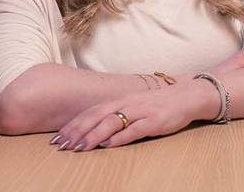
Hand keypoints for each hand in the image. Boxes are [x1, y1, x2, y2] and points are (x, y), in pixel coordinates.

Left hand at [50, 81, 213, 151]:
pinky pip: (134, 129)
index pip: (90, 112)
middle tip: (62, 145)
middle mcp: (127, 103)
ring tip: (80, 147)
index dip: (72, 124)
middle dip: (77, 131)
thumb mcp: (132, 105)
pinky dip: (120, 137)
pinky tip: (108, 145)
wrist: (186, 96)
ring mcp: (141, 111)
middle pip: (96, 116)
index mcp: (118, 99)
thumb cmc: (156, 104)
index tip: (57, 137)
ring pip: (112, 122)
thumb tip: (91, 130)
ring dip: (94, 135)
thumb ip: (114, 114)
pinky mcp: (154, 121)